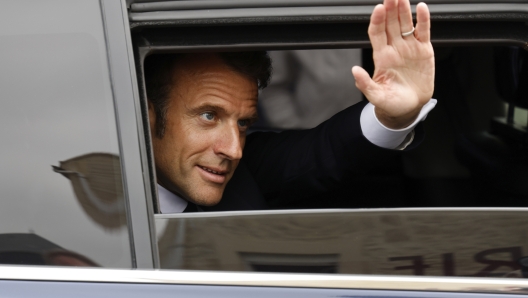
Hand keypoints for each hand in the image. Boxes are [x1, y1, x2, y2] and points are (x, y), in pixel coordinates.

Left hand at [352, 0, 434, 128]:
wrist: (410, 108)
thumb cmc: (391, 103)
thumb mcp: (376, 96)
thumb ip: (365, 84)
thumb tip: (354, 71)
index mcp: (381, 57)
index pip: (377, 33)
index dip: (377, 20)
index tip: (378, 9)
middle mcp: (394, 49)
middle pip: (391, 23)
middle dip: (390, 8)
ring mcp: (409, 48)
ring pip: (405, 23)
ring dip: (404, 9)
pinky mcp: (423, 51)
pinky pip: (423, 31)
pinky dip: (423, 20)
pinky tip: (421, 8)